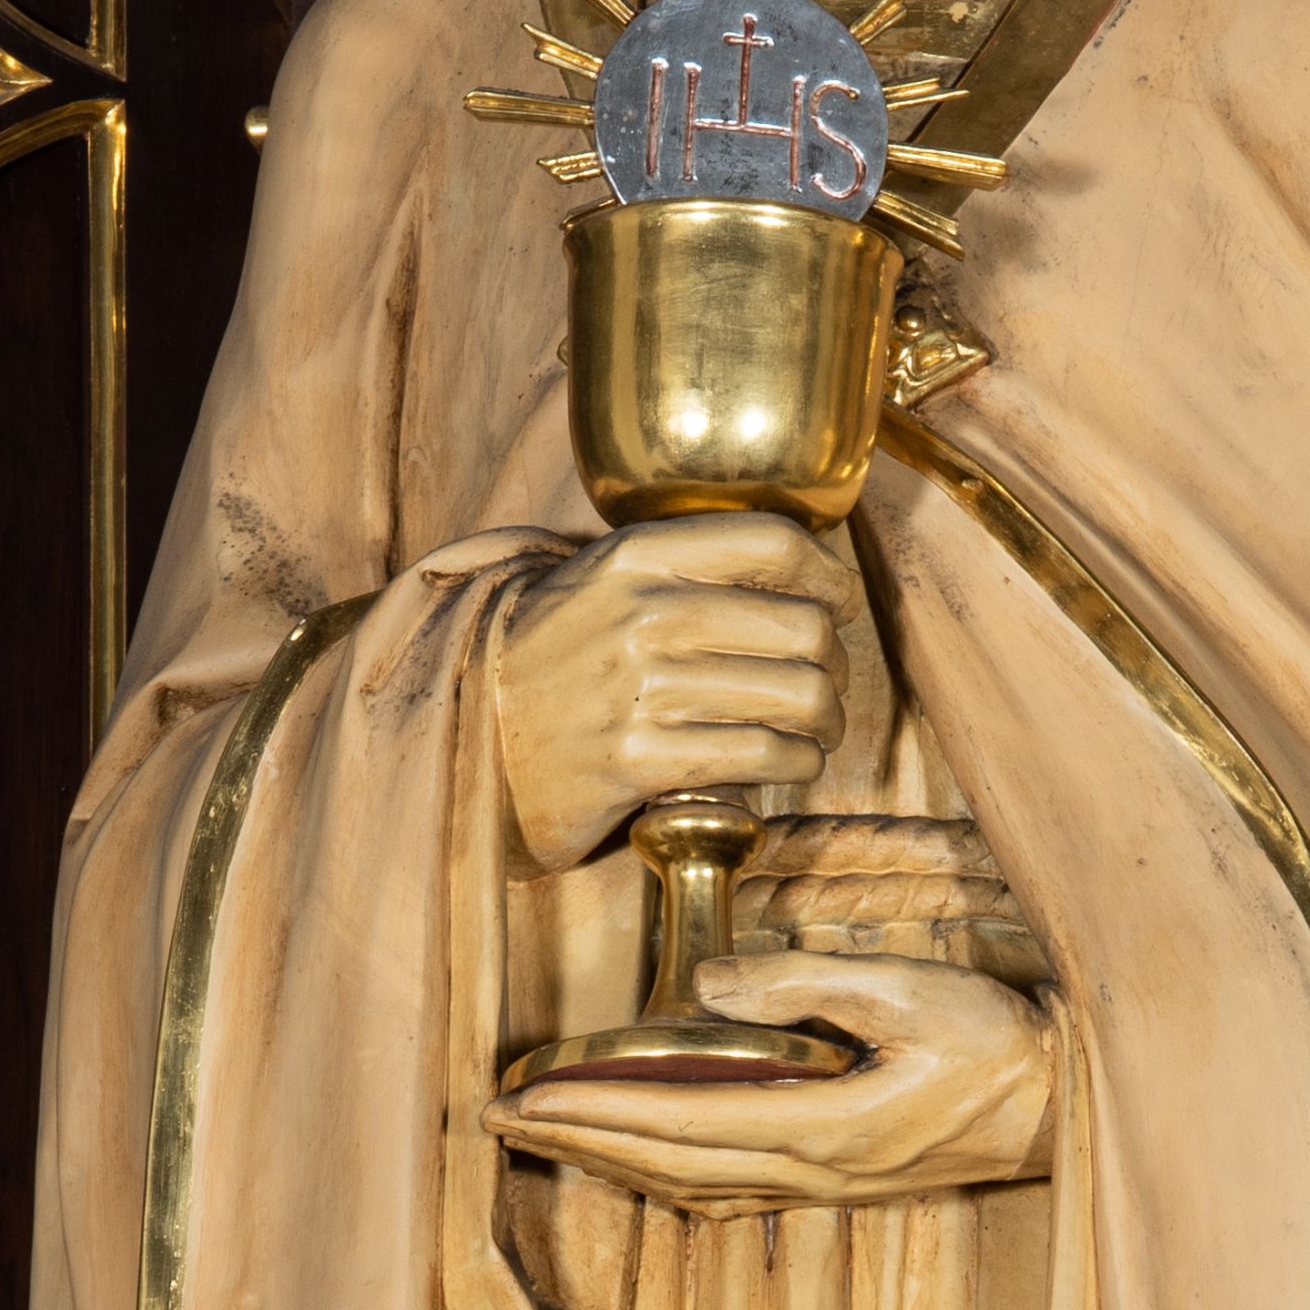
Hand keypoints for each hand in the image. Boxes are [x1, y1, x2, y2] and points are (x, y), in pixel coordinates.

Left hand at [489, 952, 1054, 1214]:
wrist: (1067, 1107)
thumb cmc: (1000, 1042)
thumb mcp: (909, 991)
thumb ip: (805, 983)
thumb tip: (708, 984)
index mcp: (821, 1127)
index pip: (676, 1121)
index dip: (591, 1112)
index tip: (520, 1101)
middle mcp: (811, 1169)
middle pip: (666, 1167)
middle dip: (578, 1145)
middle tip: (499, 1123)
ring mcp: (825, 1185)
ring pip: (691, 1186)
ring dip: (616, 1165)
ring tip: (555, 1139)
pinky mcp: (841, 1181)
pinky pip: (730, 1188)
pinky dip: (669, 1175)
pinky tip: (647, 1161)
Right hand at [495, 516, 852, 876]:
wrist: (468, 739)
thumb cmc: (549, 664)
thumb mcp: (600, 585)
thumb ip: (681, 569)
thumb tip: (798, 571)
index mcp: (637, 557)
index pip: (773, 544)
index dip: (830, 577)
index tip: (840, 604)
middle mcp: (643, 615)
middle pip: (802, 628)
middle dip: (836, 665)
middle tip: (829, 688)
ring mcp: (641, 689)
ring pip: (796, 697)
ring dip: (826, 723)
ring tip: (818, 732)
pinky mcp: (640, 760)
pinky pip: (762, 756)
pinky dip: (797, 764)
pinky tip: (794, 764)